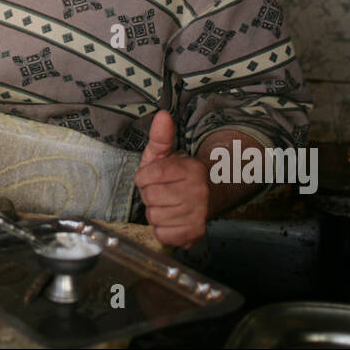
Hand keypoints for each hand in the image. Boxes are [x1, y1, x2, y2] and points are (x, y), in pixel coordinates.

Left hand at [133, 109, 208, 248]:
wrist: (206, 196)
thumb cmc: (178, 176)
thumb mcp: (167, 154)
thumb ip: (161, 136)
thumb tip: (162, 115)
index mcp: (191, 169)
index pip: (148, 174)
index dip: (144, 177)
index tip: (151, 176)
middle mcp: (198, 191)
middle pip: (150, 197)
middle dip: (149, 194)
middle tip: (161, 191)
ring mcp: (198, 214)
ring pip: (154, 216)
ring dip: (156, 212)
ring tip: (167, 204)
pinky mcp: (195, 233)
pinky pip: (162, 234)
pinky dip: (162, 229)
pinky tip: (171, 219)